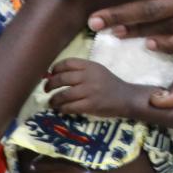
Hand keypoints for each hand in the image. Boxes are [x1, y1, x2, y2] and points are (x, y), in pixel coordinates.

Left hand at [44, 57, 172, 130]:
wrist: (126, 97)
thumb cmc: (109, 84)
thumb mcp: (97, 71)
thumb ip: (80, 71)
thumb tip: (54, 73)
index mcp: (90, 66)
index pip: (66, 63)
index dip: (55, 68)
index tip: (50, 74)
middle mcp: (89, 76)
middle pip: (61, 78)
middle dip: (50, 85)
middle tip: (46, 89)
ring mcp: (89, 91)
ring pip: (63, 95)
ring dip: (54, 100)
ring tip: (52, 102)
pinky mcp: (90, 105)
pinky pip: (70, 107)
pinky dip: (62, 108)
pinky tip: (61, 109)